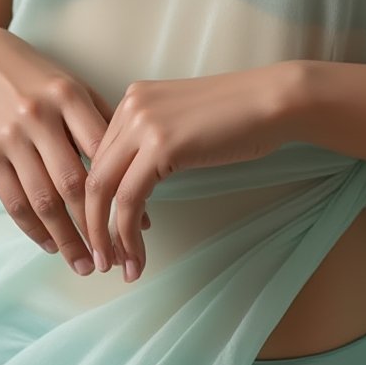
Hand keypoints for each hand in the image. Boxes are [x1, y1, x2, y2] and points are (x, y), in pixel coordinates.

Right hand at [0, 27, 148, 275]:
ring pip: (43, 200)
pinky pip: (12, 201)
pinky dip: (32, 229)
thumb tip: (135, 166)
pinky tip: (50, 245)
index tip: (141, 222)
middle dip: (95, 227)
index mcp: (68, 96)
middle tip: (114, 257)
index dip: (123, 191)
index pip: (101, 153)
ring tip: (86, 264)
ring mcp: (10, 137)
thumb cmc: (36, 76)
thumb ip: (99, 120)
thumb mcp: (72, 85)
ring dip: (66, 240)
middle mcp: (39, 117)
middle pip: (73, 184)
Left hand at [84, 65, 292, 280]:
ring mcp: (144, 124)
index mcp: (134, 98)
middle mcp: (131, 106)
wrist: (274, 102)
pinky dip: (127, 235)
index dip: (99, 200)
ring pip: (103, 190)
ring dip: (106, 235)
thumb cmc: (241, 117)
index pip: (100, 157)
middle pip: (93, 174)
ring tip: (116, 266)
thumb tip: (138, 182)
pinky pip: (130, 200)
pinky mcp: (161, 146)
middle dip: (92, 222)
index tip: (106, 231)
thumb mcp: (183, 122)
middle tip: (102, 257)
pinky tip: (137, 257)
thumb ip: (155, 141)